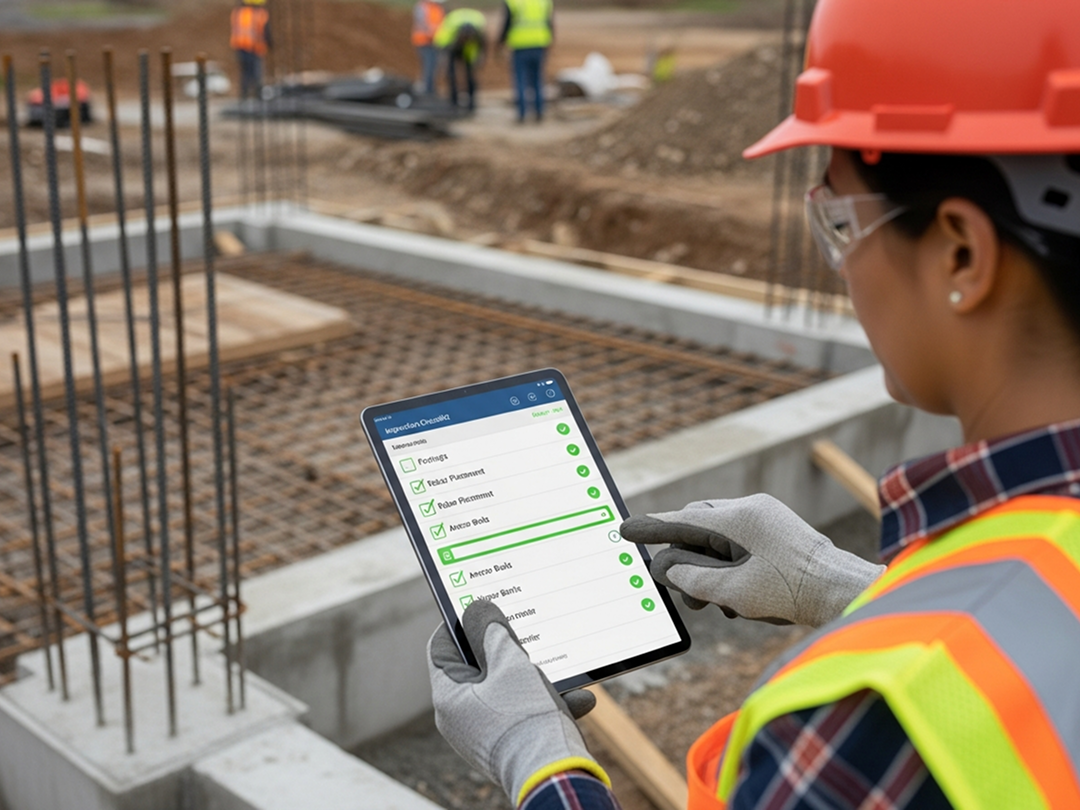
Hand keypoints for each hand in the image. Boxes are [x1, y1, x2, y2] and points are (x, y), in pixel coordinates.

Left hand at [428, 600, 608, 804]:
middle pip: (478, 667)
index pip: (442, 647)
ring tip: (558, 668)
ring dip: (536, 676)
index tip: (479, 604)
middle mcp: (461, 718)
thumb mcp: (510, 664)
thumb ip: (492, 632)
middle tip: (524, 630)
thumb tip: (477, 609)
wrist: (556, 778)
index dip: (459, 622)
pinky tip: (580, 699)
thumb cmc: (526, 720)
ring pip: (507, 690)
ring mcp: (486, 734)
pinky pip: (526, 714)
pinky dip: (549, 703)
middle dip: (507, 649)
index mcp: (449, 697)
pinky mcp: (511, 745)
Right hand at [620, 493, 883, 627]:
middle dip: (684, 555)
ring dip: (708, 564)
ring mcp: (766, 517)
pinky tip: (737, 594)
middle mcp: (750, 510)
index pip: (681, 520)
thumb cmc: (792, 592)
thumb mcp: (731, 591)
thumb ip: (691, 577)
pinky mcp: (777, 529)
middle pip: (698, 525)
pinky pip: (738, 539)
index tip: (624, 530)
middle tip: (678, 587)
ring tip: (715, 601)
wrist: (842, 592)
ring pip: (718, 535)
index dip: (651, 528)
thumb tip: (664, 566)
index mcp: (737, 518)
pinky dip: (728, 562)